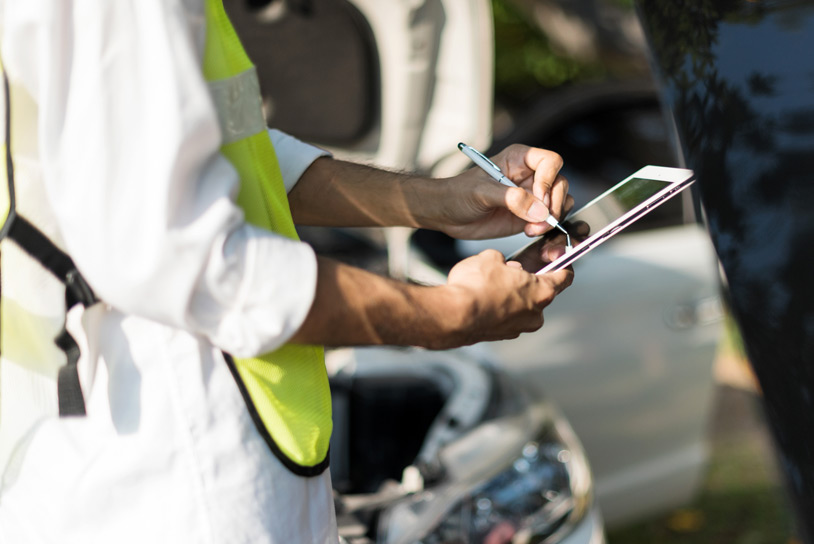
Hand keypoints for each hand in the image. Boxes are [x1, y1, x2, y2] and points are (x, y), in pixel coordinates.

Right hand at [434, 249, 573, 348]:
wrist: (453, 315)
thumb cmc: (475, 286)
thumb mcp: (490, 257)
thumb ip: (502, 260)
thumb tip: (501, 266)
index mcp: (541, 292)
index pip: (565, 278)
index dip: (563, 266)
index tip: (562, 262)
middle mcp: (535, 314)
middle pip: (539, 293)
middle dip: (525, 281)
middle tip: (509, 271)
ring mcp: (518, 328)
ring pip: (521, 307)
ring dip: (510, 296)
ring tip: (489, 286)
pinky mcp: (501, 336)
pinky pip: (505, 318)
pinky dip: (498, 309)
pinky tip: (482, 300)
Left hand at [435, 144, 572, 239]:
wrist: (447, 213)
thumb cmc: (459, 194)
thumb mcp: (481, 193)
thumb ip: (510, 199)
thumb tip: (539, 210)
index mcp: (519, 159)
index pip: (551, 161)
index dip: (549, 180)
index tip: (538, 198)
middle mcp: (530, 176)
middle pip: (560, 184)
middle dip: (553, 204)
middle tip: (539, 221)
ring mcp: (531, 196)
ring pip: (559, 202)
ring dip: (552, 218)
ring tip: (532, 230)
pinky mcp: (529, 215)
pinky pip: (550, 220)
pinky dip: (547, 228)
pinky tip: (530, 232)